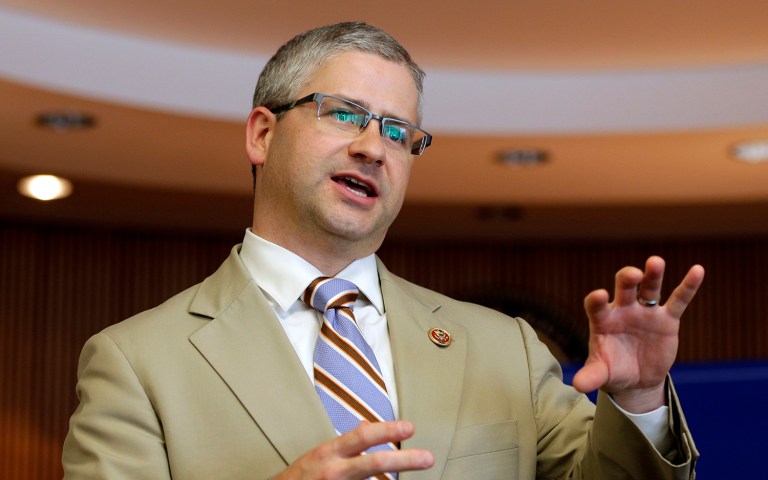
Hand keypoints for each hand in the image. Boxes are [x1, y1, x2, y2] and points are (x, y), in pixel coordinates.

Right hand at [275, 420, 433, 479]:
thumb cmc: (302, 475)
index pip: (362, 437)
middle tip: (428, 458)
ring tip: (417, 470)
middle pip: (374, 463)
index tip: (410, 427)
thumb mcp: (322, 453)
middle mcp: (334, 470)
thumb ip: (346, 443)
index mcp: (330, 452)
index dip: (387, 430)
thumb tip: (367, 426)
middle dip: (404, 460)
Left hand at [572, 256, 704, 412]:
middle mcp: (623, 310)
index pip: (596, 305)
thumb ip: (591, 376)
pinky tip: (698, 270)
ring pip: (650, 288)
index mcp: (603, 320)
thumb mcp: (601, 374)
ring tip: (656, 262)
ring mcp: (646, 312)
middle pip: (624, 287)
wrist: (636, 379)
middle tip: (634, 275)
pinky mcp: (667, 320)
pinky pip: (678, 300)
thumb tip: (579, 386)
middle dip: (628, 278)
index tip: (600, 295)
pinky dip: (688, 286)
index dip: (596, 300)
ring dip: (653, 274)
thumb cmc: (613, 370)